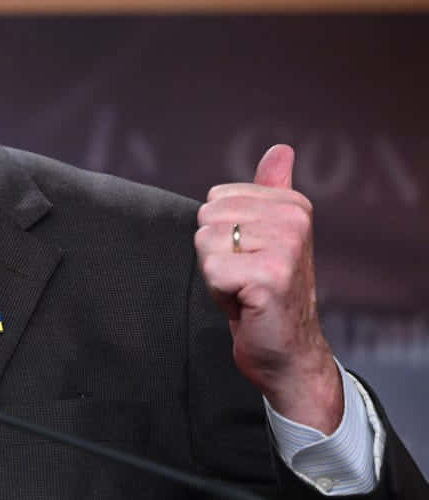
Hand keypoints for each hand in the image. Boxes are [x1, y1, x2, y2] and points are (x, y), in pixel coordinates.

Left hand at [195, 144, 343, 432]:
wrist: (287, 350)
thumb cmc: (268, 291)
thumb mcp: (268, 235)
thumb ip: (271, 190)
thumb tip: (281, 149)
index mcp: (293, 205)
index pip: (216, 199)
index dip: (222, 234)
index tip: (249, 257)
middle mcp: (294, 220)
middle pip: (207, 219)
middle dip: (216, 253)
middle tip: (245, 277)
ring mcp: (284, 248)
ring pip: (205, 243)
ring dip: (216, 273)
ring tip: (245, 289)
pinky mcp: (269, 277)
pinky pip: (212, 270)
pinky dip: (219, 293)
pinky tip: (245, 303)